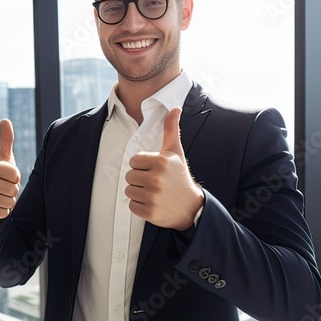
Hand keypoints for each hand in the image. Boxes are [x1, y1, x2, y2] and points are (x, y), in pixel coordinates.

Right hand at [0, 119, 21, 231]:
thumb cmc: (2, 176)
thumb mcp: (6, 159)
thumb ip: (6, 140)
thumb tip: (5, 120)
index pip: (15, 175)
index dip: (17, 178)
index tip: (11, 177)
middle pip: (13, 189)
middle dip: (14, 191)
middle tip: (7, 189)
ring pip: (8, 202)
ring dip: (10, 202)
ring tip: (3, 197)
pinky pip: (2, 213)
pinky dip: (3, 212)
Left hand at [125, 107, 203, 230]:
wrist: (191, 207)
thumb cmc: (180, 177)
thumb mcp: (176, 152)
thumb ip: (171, 129)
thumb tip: (175, 108)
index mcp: (161, 162)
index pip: (134, 161)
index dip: (142, 166)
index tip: (154, 170)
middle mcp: (156, 179)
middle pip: (129, 176)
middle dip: (140, 179)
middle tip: (155, 183)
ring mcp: (153, 196)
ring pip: (129, 191)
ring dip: (139, 192)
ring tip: (154, 193)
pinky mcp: (149, 212)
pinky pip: (132, 205)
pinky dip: (140, 206)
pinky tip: (153, 203)